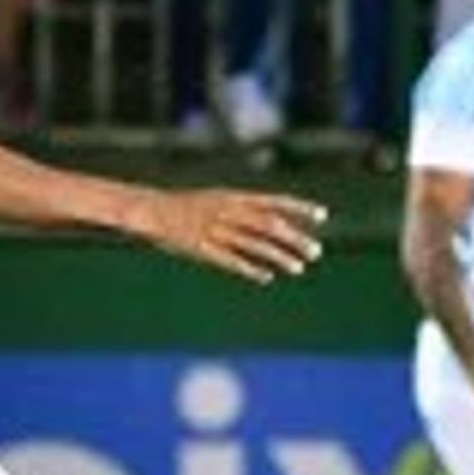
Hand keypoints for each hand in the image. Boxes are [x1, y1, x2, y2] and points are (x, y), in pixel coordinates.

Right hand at [141, 187, 325, 284]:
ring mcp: (214, 230)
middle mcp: (228, 211)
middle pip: (268, 225)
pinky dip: (249, 269)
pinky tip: (267, 278)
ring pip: (253, 244)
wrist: (151, 210)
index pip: (273, 201)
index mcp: (233, 197)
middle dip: (294, 238)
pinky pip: (229, 260)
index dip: (298, 207)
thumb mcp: (218, 199)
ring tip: (299, 268)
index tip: (322, 215)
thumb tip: (274, 216)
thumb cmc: (187, 206)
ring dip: (278, 256)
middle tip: (316, 252)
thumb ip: (244, 208)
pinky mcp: (201, 248)